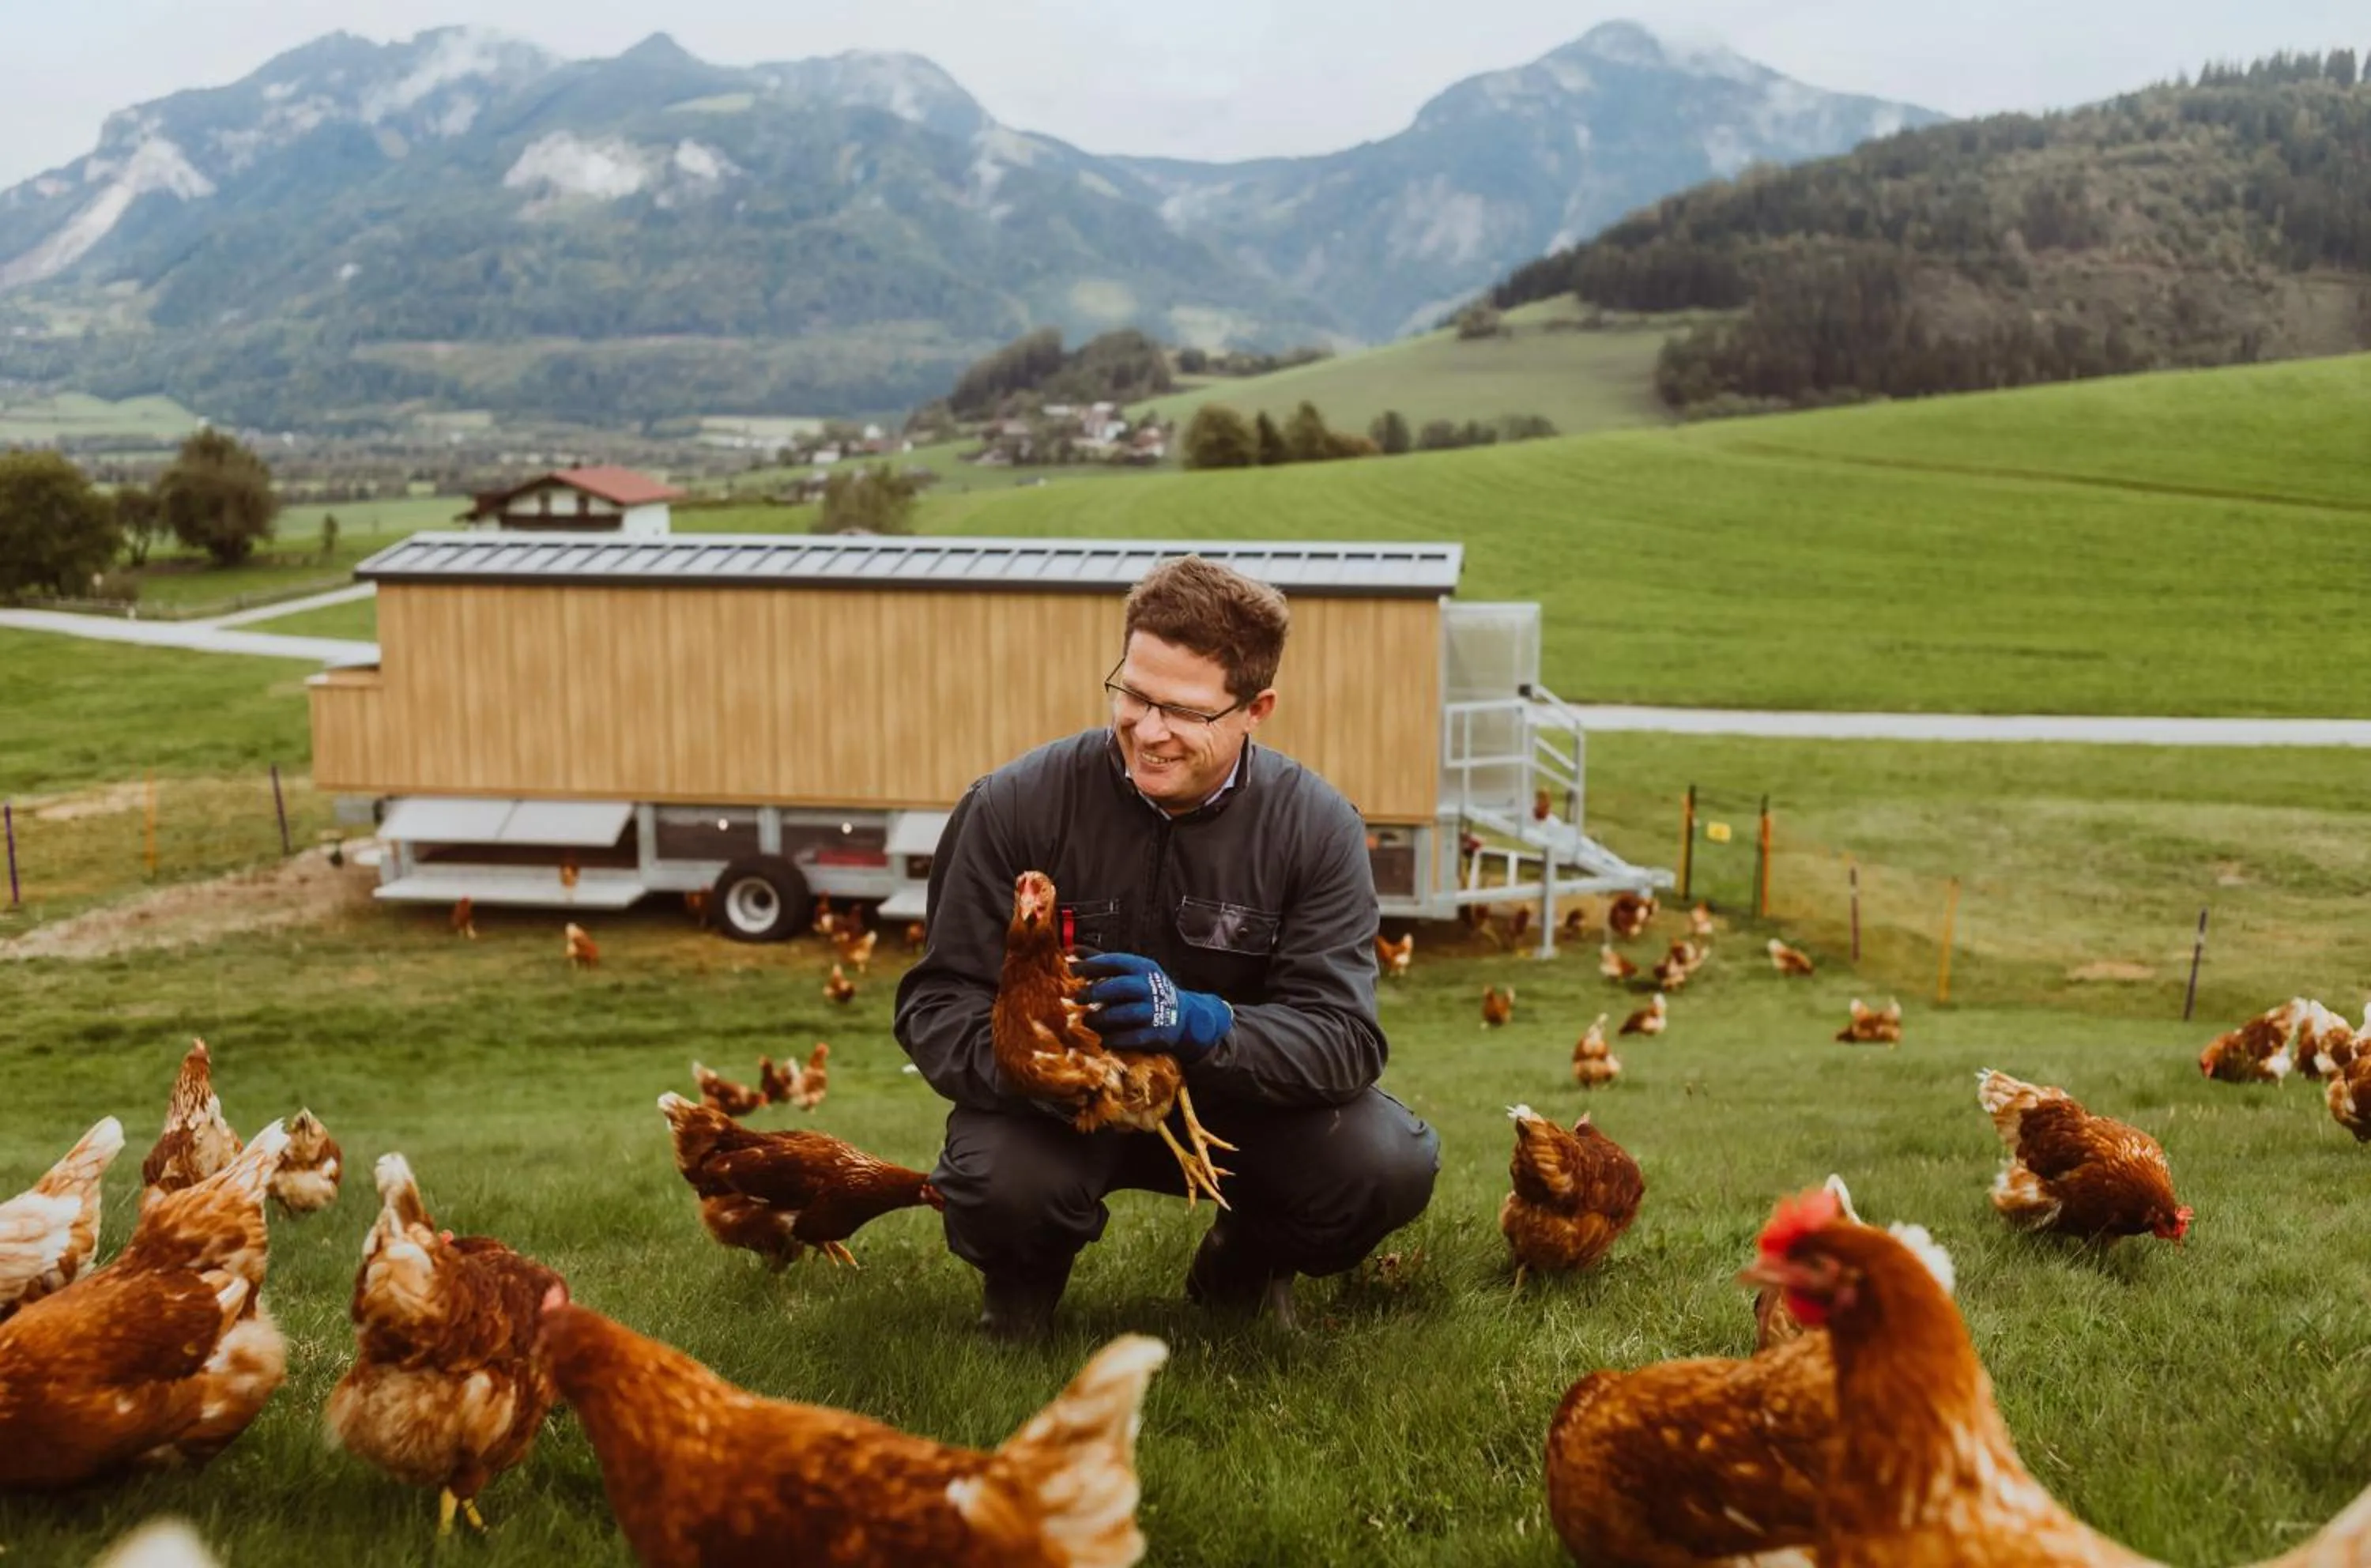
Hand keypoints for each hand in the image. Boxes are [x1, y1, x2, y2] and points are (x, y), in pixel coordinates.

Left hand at [1076, 952, 1232, 1063]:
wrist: (1183, 1017)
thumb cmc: (1144, 991)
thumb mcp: (1128, 972)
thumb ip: (1100, 961)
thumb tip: (1069, 950)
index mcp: (1142, 967)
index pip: (1115, 961)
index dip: (1092, 965)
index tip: (1071, 971)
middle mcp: (1150, 987)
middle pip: (1121, 987)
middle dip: (1096, 992)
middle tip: (1076, 998)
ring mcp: (1155, 1010)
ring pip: (1126, 1013)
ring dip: (1102, 1018)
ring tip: (1087, 1020)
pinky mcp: (1158, 1033)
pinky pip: (1133, 1037)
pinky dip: (1116, 1039)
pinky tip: (1103, 1040)